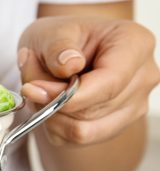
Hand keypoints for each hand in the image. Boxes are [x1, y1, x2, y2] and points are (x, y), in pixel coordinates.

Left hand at [18, 16, 159, 145]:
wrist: (61, 50)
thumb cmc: (61, 37)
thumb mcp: (52, 31)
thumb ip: (58, 49)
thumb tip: (68, 68)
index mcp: (135, 44)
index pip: (111, 82)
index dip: (70, 94)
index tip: (33, 90)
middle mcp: (143, 78)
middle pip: (94, 110)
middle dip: (52, 101)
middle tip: (28, 82)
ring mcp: (133, 106)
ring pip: (84, 131)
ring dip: (50, 115)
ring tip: (38, 90)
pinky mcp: (113, 126)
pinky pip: (76, 139)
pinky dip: (53, 125)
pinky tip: (49, 103)